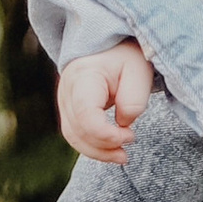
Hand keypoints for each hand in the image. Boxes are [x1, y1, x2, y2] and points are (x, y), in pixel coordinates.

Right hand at [57, 39, 155, 162]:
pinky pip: (75, 135)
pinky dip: (92, 147)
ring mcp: (64, 100)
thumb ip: (133, 101)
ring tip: (122, 156)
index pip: (85, 114)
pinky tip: (111, 150)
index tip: (130, 134)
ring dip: (98, 151)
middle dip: (104, 145)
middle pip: (78, 129)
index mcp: (83, 76)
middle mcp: (67, 89)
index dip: (106, 133)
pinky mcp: (68, 110)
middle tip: (129, 145)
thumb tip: (122, 125)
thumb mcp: (139, 72)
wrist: (110, 45)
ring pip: (74, 136)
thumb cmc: (126, 57)